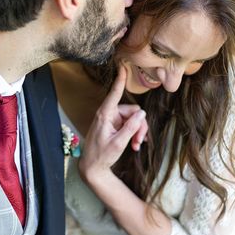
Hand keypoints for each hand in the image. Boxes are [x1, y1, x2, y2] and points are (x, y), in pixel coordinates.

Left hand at [78, 65, 147, 181]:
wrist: (93, 167)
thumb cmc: (102, 156)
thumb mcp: (119, 143)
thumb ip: (131, 128)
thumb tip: (142, 113)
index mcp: (105, 115)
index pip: (114, 94)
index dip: (120, 81)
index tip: (123, 67)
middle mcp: (108, 115)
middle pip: (132, 112)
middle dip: (139, 126)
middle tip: (140, 141)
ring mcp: (112, 120)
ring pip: (133, 119)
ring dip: (137, 132)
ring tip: (136, 145)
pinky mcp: (114, 126)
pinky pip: (129, 125)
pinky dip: (134, 134)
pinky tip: (134, 145)